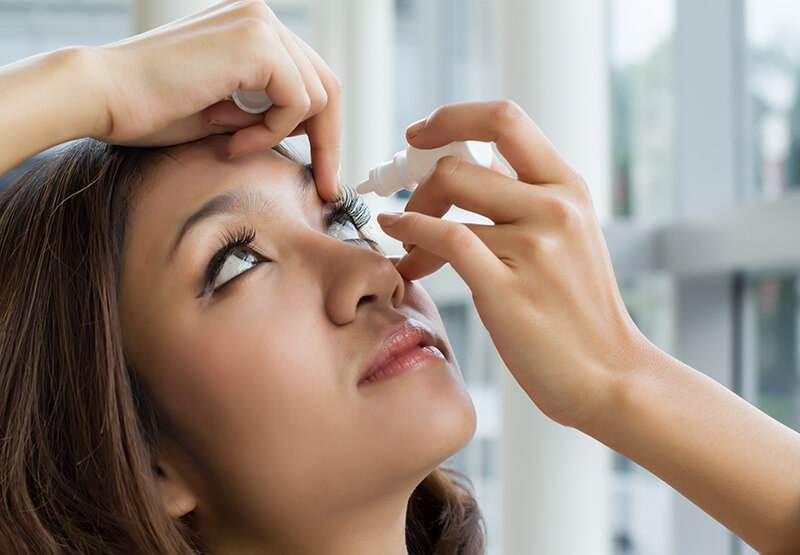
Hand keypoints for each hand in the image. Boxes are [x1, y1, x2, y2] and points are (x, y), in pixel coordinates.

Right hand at [93, 0, 340, 199]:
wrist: (104, 96)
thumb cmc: (152, 108)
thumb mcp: (226, 111)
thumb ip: (266, 110)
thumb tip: (307, 129)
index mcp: (253, 30)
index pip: (312, 79)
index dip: (325, 130)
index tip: (327, 173)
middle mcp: (261, 18)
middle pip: (327, 85)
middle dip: (329, 142)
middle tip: (327, 186)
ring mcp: (260, 24)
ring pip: (318, 95)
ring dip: (282, 134)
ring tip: (234, 142)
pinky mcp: (257, 41)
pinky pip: (298, 101)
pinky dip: (272, 130)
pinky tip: (232, 137)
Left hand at [378, 100, 648, 429]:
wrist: (609, 376)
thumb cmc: (579, 310)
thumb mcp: (566, 237)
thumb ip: (522, 196)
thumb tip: (471, 160)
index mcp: (569, 187)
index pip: (503, 119)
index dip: (451, 118)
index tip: (418, 134)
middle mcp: (556, 207)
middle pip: (458, 162)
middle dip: (415, 180)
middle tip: (402, 204)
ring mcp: (535, 246)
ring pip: (446, 201)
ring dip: (410, 219)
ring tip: (406, 247)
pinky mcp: (508, 287)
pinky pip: (445, 239)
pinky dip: (411, 235)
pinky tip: (402, 249)